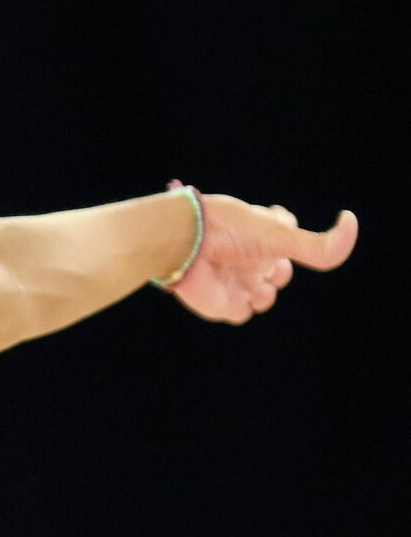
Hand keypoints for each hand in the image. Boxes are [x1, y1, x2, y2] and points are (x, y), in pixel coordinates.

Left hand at [166, 190, 357, 323]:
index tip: (277, 225)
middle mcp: (248, 257)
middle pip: (280, 272)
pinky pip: (242, 313)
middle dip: (277, 270)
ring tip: (246, 277)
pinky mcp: (219, 302)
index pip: (287, 235)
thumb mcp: (282, 235)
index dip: (286, 238)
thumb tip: (351, 223)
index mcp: (260, 234)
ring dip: (262, 291)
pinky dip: (240, 306)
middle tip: (260, 258)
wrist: (186, 244)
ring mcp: (234, 280)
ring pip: (264, 297)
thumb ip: (320, 244)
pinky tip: (230, 291)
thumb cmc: (231, 231)